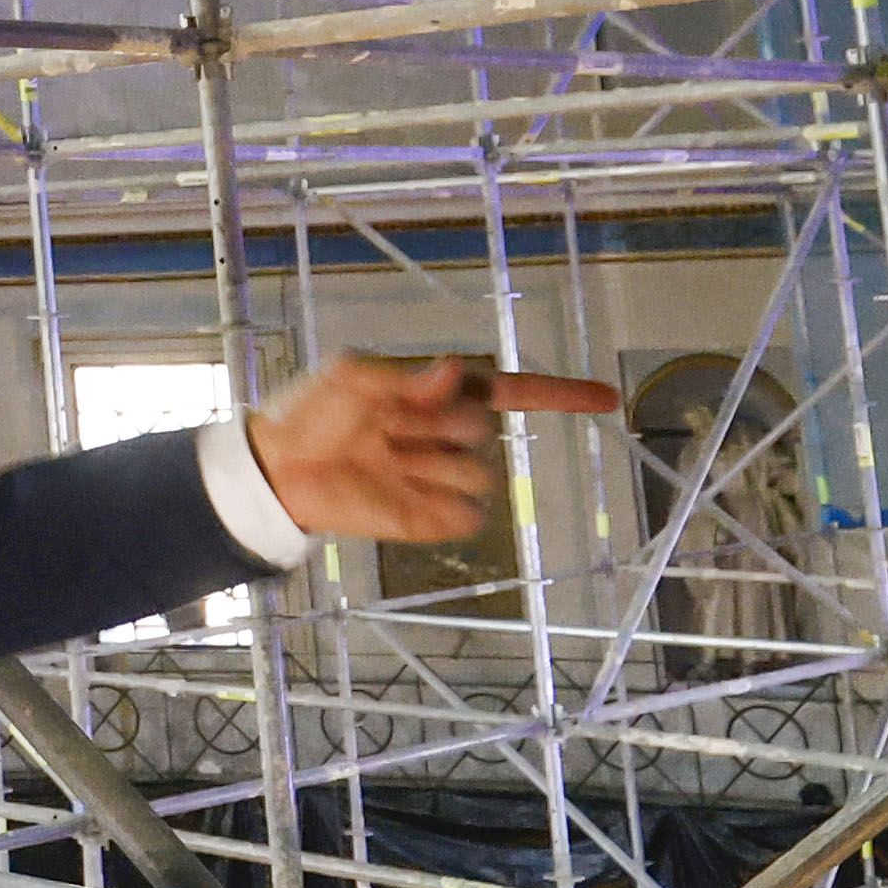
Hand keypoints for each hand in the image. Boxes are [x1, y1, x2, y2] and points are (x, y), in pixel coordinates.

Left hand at [248, 354, 619, 544]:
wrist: (279, 469)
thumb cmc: (313, 409)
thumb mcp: (351, 376)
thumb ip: (407, 377)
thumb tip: (455, 369)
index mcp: (440, 391)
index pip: (513, 390)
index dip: (562, 394)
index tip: (608, 397)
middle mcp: (452, 433)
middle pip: (481, 430)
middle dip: (436, 426)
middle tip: (383, 429)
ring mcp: (445, 477)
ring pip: (476, 475)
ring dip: (430, 466)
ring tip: (382, 460)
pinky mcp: (434, 519)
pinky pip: (467, 517)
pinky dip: (437, 507)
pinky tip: (394, 494)